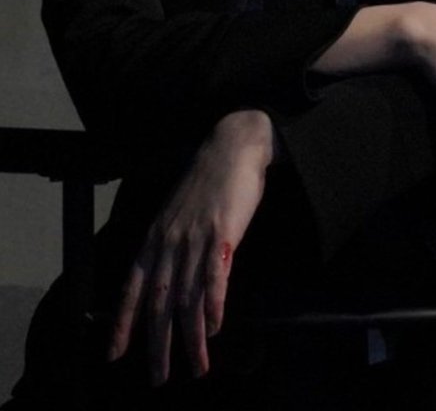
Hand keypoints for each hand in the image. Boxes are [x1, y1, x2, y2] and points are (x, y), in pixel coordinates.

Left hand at [106, 108, 274, 386]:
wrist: (232, 147)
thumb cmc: (207, 182)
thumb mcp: (177, 214)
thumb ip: (169, 245)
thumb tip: (164, 280)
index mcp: (155, 237)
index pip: (132, 287)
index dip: (122, 322)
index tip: (114, 354)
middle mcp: (169, 241)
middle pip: (158, 302)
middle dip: (156, 345)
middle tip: (158, 377)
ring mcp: (195, 237)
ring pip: (187, 298)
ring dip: (190, 339)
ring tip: (198, 367)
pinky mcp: (221, 232)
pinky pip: (214, 277)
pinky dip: (213, 306)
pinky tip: (214, 328)